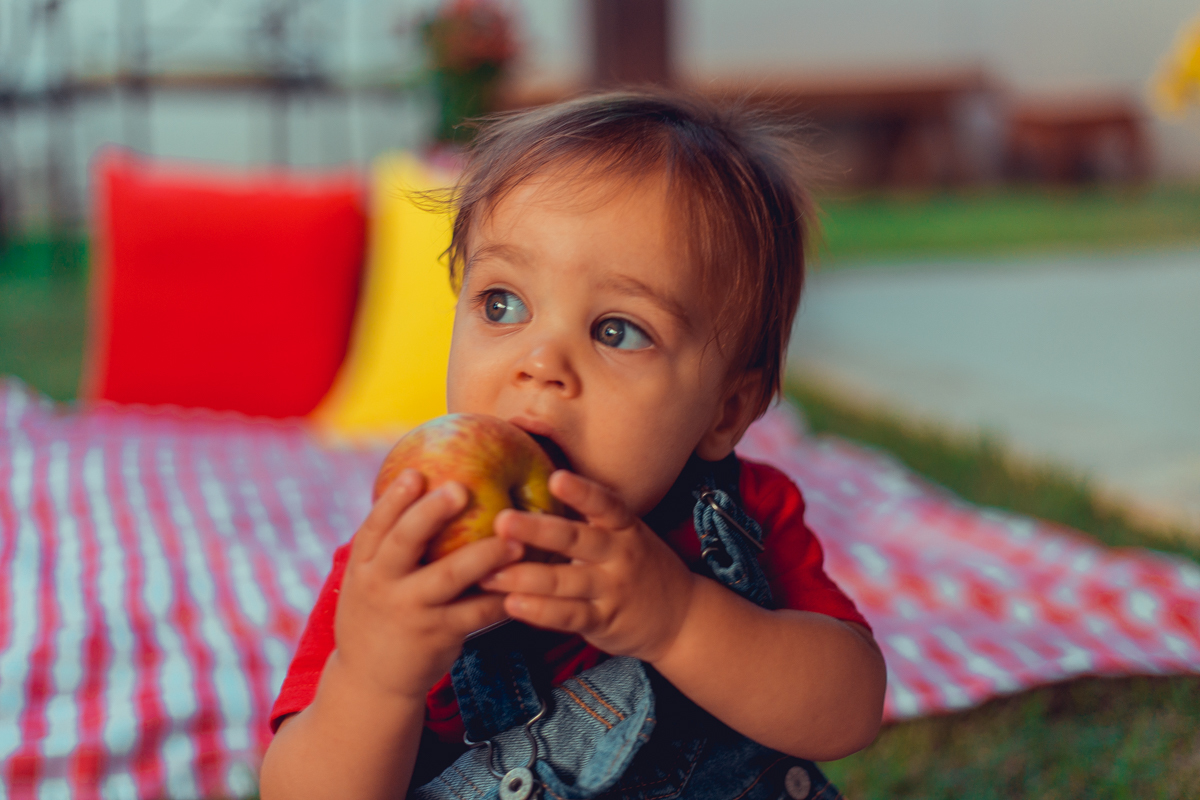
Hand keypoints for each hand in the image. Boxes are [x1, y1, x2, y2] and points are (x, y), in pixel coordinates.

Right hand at [334, 469, 523, 699]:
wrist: (371, 684)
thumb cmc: (379, 616)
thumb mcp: (368, 582)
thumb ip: (388, 547)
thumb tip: (419, 487)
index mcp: (363, 567)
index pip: (375, 526)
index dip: (394, 498)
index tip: (416, 471)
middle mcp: (381, 586)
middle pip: (404, 542)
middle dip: (430, 513)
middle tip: (461, 488)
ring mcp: (411, 612)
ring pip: (449, 577)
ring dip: (484, 554)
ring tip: (515, 537)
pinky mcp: (439, 635)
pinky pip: (477, 611)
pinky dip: (502, 594)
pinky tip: (527, 579)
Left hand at [481, 470, 697, 662]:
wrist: (680, 616)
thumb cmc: (637, 566)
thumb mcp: (625, 534)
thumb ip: (588, 518)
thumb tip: (537, 482)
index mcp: (625, 528)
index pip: (606, 504)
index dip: (582, 492)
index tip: (556, 477)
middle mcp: (620, 555)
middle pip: (576, 540)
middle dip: (537, 530)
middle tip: (502, 521)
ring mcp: (613, 590)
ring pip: (565, 581)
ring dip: (524, 576)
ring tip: (488, 573)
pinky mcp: (604, 621)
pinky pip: (568, 616)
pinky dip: (539, 611)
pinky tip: (511, 605)